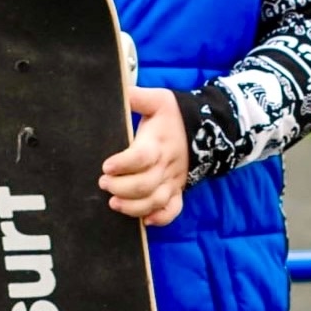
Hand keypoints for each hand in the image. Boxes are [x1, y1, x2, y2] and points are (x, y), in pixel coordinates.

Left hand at [100, 86, 188, 227]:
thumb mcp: (159, 100)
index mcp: (158, 143)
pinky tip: (144, 221)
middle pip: (145, 184)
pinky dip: (160, 218)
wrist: (207, 129)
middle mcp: (166, 165)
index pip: (141, 157)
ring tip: (114, 203)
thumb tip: (118, 89)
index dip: (123, 164)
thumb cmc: (174, 115)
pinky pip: (172, 210)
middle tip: (104, 183)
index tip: (107, 165)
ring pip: (155, 201)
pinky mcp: (178, 191)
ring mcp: (173, 180)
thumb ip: (137, 96)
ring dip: (134, 207)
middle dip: (121, 188)